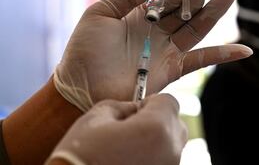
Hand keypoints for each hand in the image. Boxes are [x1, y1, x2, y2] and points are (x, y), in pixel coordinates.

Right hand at [47, 94, 186, 164]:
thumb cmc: (81, 154)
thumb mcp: (97, 117)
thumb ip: (123, 106)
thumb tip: (134, 109)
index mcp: (157, 128)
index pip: (169, 101)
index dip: (151, 101)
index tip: (135, 110)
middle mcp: (170, 151)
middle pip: (176, 123)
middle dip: (158, 119)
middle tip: (131, 126)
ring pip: (171, 145)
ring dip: (156, 139)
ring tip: (128, 147)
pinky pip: (165, 160)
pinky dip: (154, 156)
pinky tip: (130, 160)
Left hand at [54, 0, 252, 110]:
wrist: (80, 86)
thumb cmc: (85, 50)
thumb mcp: (100, 14)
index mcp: (141, 16)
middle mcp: (157, 32)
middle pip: (186, 11)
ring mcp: (166, 51)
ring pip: (197, 29)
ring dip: (213, 13)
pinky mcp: (172, 70)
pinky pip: (200, 61)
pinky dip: (222, 56)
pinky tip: (244, 50)